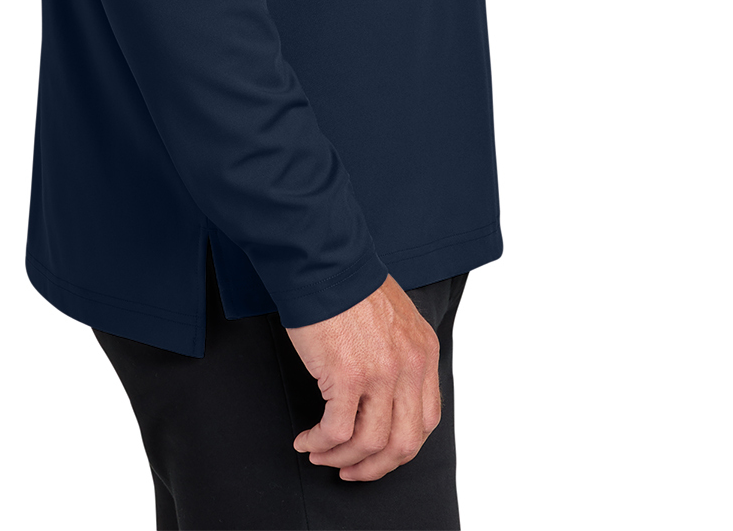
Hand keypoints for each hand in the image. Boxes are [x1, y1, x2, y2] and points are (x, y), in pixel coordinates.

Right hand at [286, 274, 440, 481]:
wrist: (324, 263)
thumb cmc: (350, 286)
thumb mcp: (396, 319)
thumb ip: (400, 355)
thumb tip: (385, 396)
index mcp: (424, 352)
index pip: (427, 420)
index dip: (401, 447)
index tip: (378, 454)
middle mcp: (409, 366)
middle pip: (404, 443)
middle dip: (375, 466)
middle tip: (350, 470)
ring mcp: (380, 373)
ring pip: (370, 443)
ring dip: (342, 458)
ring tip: (320, 454)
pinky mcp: (347, 375)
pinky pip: (336, 431)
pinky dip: (319, 442)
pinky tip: (306, 440)